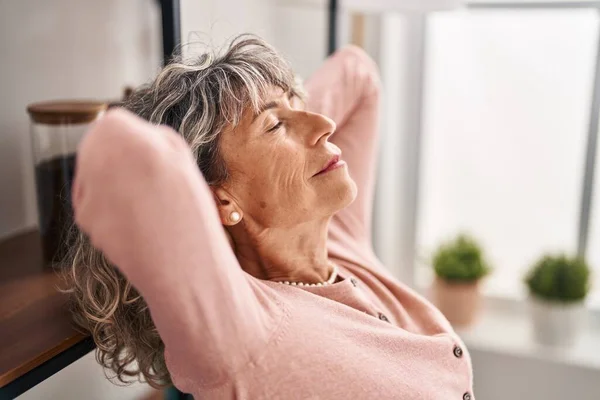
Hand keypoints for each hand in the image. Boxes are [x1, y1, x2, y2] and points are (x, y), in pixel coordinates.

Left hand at [73, 109, 210, 268]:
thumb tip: (122, 131)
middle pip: (97, 148)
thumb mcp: (179, 154)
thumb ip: (148, 134)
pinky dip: (113, 213)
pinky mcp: (85, 224)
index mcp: (120, 136)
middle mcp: (93, 161)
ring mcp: (85, 194)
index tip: (149, 152)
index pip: (112, 121)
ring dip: (115, 186)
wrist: (187, 266)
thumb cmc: (190, 211)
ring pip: (95, 178)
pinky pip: (96, 207)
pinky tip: (139, 224)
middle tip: (150, 179)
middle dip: (119, 160)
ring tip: (150, 205)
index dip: (134, 137)